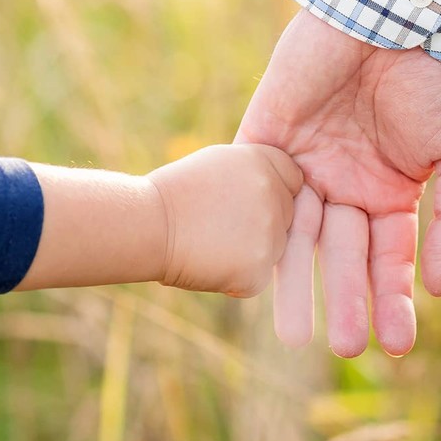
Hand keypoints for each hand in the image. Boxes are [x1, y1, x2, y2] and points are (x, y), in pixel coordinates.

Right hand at [148, 144, 302, 296]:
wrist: (148, 225)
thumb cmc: (176, 192)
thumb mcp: (220, 163)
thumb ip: (257, 171)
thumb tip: (281, 186)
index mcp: (265, 162)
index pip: (292, 180)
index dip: (271, 191)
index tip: (243, 199)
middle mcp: (274, 195)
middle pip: (286, 217)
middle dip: (262, 223)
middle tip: (221, 223)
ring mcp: (270, 235)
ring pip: (273, 249)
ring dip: (250, 252)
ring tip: (212, 241)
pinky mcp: (259, 271)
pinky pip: (257, 278)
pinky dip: (236, 278)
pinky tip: (210, 262)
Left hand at [236, 10, 440, 356]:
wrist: (395, 11)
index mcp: (391, 192)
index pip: (390, 258)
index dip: (395, 300)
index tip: (399, 344)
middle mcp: (345, 186)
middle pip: (341, 255)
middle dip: (344, 300)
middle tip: (343, 348)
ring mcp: (304, 166)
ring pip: (297, 235)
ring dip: (296, 283)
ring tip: (294, 334)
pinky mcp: (266, 140)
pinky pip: (259, 194)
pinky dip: (256, 232)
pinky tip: (254, 273)